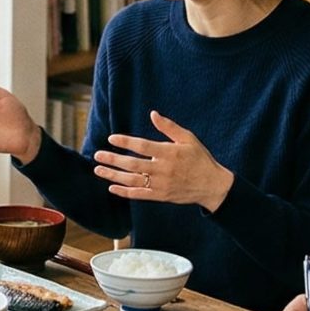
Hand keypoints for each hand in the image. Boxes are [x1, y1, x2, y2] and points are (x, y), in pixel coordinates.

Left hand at [93, 112, 232, 209]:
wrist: (211, 185)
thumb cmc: (199, 158)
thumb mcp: (188, 138)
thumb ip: (169, 127)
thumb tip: (152, 114)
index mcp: (169, 153)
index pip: (143, 146)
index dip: (126, 142)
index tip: (111, 138)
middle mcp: (163, 169)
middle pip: (133, 164)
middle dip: (113, 159)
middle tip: (97, 155)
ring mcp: (161, 184)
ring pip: (132, 180)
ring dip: (113, 175)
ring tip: (98, 169)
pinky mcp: (161, 196)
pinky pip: (139, 195)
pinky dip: (124, 192)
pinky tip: (111, 187)